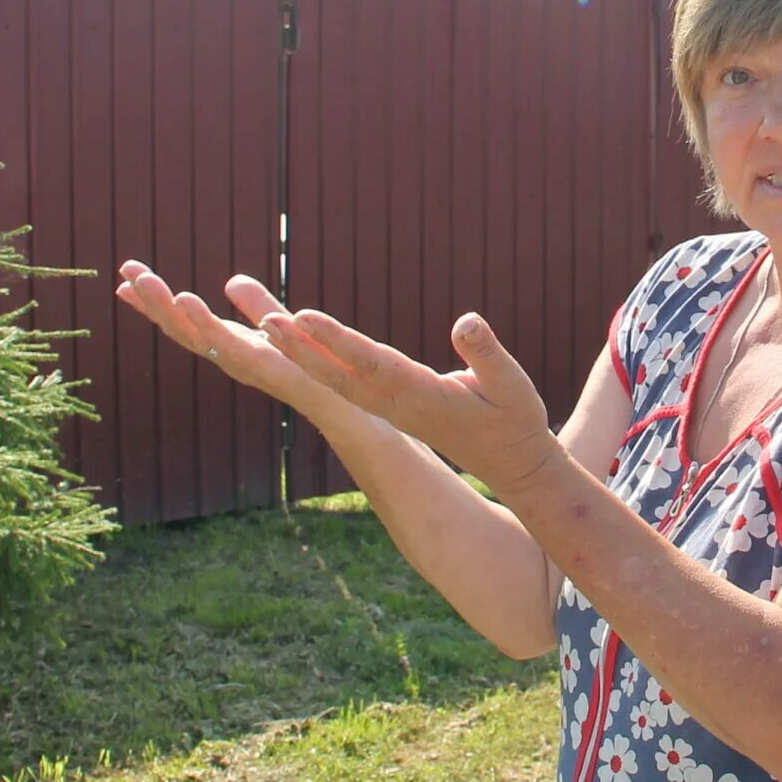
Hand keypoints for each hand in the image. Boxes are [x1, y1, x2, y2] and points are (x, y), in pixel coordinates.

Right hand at [113, 261, 349, 418]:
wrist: (343, 400)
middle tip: (125, 270)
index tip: (123, 280)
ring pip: (195, 334)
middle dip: (152, 300)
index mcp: (229, 344)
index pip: (183, 321)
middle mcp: (228, 356)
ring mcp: (241, 363)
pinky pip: (227, 342)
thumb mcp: (279, 325)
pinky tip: (187, 299)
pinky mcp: (263, 365)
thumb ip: (256, 304)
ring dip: (168, 308)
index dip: (154, 303)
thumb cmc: (311, 367)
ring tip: (145, 282)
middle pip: (181, 327)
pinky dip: (204, 322)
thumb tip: (229, 280)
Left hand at [257, 306, 565, 501]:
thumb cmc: (515, 421)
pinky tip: (299, 345)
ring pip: (338, 381)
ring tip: (269, 326)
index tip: (303, 316)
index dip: (336, 340)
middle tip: (266, 320)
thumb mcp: (513, 386)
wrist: (512, 464)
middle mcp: (399, 405)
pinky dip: (319, 363)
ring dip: (303, 355)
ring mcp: (392, 410)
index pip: (372, 364)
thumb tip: (465, 322)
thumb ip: (488, 354)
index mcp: (424, 397)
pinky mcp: (391, 408)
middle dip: (302, 349)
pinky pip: (346, 384)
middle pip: (341, 375)